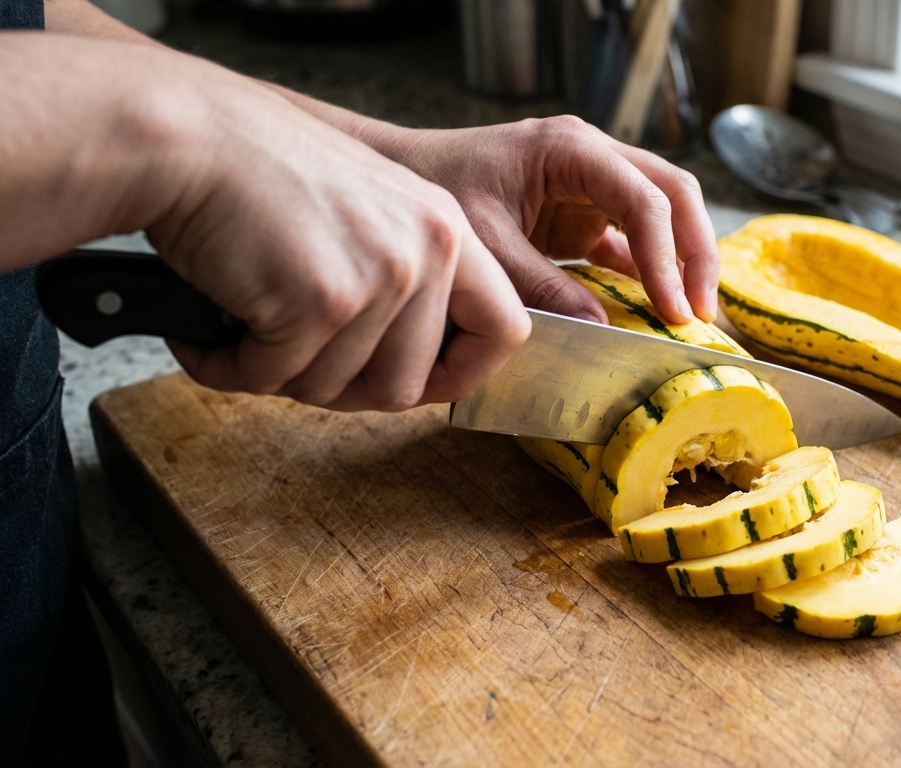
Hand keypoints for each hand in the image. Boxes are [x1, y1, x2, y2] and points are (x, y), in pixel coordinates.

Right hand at [144, 67, 529, 411]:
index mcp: (447, 228)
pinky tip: (210, 332)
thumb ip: (409, 280)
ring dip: (280, 374)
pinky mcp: (321, 301)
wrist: (188, 137)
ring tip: (245, 326)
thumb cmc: (260, 174)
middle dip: (343, 391)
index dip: (465, 374)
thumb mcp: (370, 210)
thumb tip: (416, 376)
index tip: (424, 386)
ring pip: (337, 389)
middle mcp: (427, 251)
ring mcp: (379, 277)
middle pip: (407, 385)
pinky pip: (276, 378)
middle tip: (293, 362)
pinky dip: (232, 368)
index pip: (506, 330)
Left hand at [363, 116, 717, 324]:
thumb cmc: (433, 189)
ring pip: (664, 214)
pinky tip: (658, 310)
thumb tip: (602, 327)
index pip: (645, 198)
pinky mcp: (583, 216)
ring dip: (681, 262)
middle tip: (701, 312)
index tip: (674, 311)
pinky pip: (632, 241)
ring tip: (690, 315)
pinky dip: (649, 273)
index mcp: (571, 148)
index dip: (667, 258)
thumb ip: (540, 284)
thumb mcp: (485, 242)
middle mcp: (593, 157)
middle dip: (695, 253)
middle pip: (674, 194)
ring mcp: (593, 185)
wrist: (401, 177)